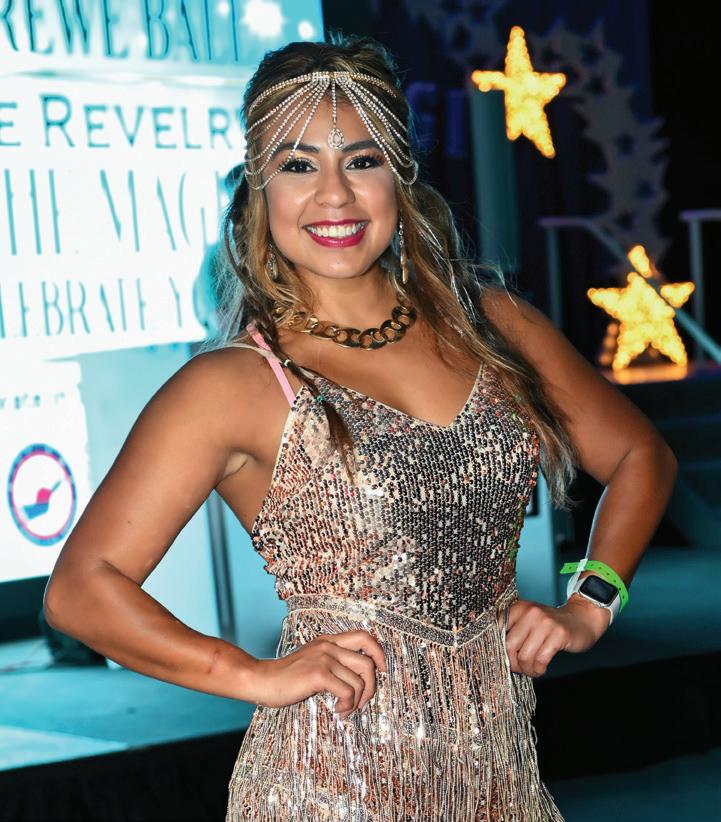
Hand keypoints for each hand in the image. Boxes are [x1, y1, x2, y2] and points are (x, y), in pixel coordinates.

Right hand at [246, 630, 387, 719]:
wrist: (261, 680)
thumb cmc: (286, 676)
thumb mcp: (312, 660)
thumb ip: (332, 661)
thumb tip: (358, 678)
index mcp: (329, 641)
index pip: (364, 637)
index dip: (379, 653)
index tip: (382, 671)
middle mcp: (329, 645)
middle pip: (368, 663)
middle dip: (372, 686)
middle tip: (362, 701)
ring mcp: (324, 658)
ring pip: (360, 682)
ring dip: (357, 702)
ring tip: (346, 709)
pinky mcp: (319, 674)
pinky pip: (348, 692)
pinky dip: (348, 706)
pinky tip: (338, 711)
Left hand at [503, 594, 611, 677]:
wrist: (581, 619)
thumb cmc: (550, 624)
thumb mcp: (529, 620)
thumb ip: (513, 630)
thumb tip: (495, 652)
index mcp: (519, 607)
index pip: (497, 630)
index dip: (498, 648)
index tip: (503, 658)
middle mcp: (530, 612)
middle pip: (509, 646)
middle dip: (512, 663)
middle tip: (518, 668)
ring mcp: (545, 623)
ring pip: (525, 656)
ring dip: (527, 669)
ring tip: (532, 670)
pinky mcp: (559, 635)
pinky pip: (541, 660)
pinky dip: (538, 670)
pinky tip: (541, 669)